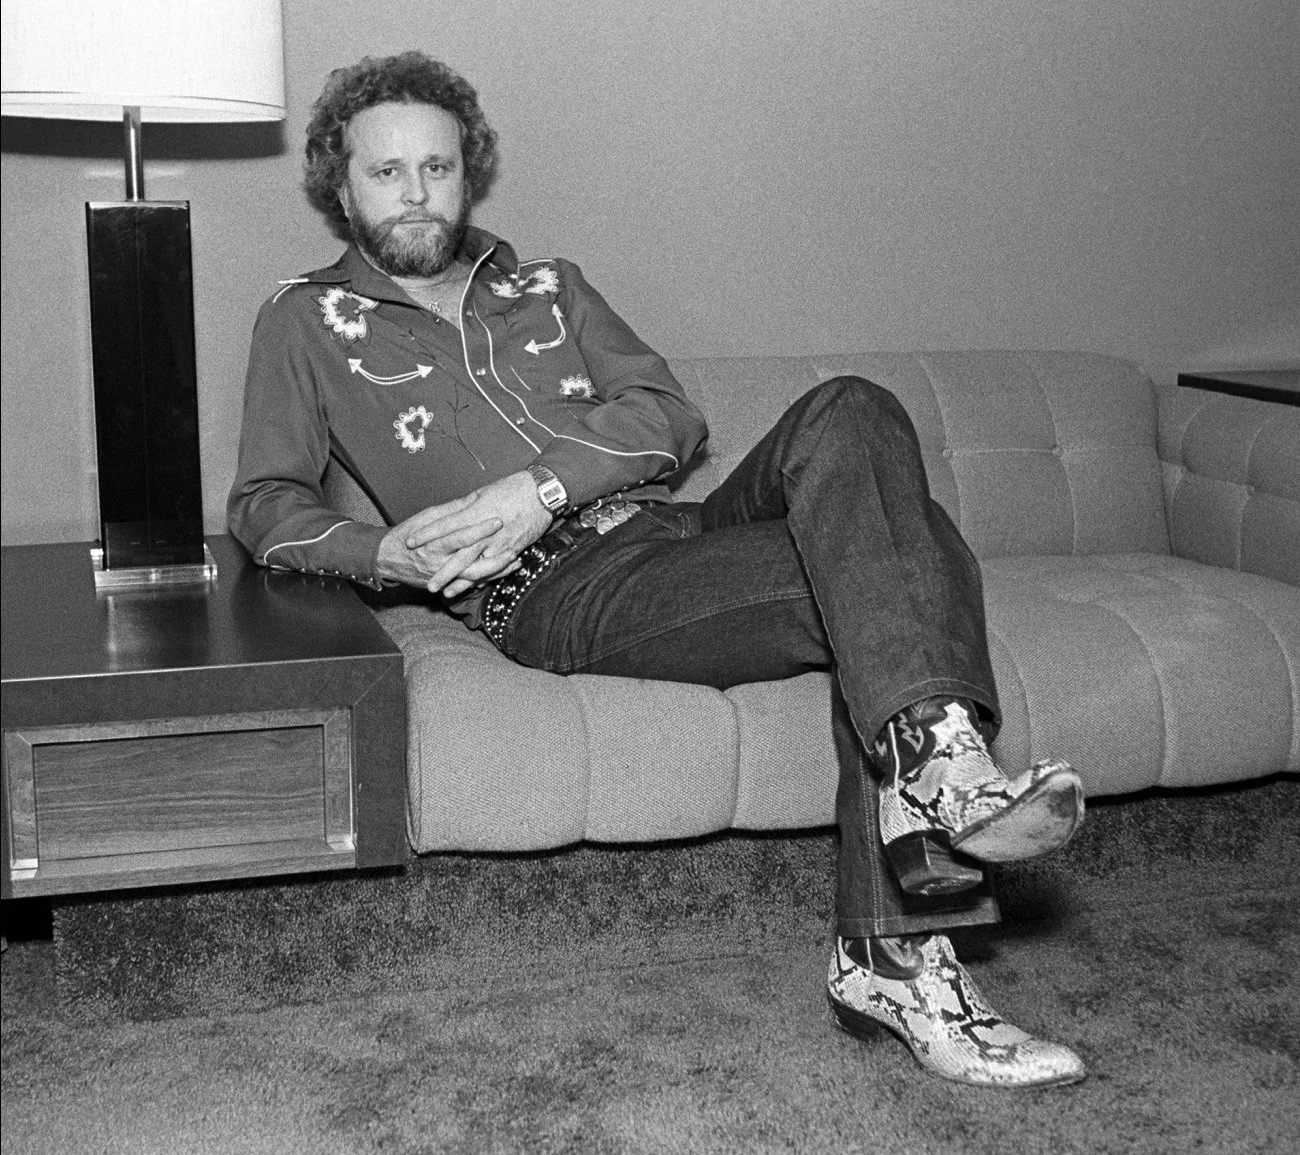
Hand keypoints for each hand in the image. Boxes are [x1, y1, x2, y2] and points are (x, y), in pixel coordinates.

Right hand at [375, 492, 502, 590]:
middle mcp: (438, 562)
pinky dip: (488, 579)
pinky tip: (505, 572)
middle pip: (470, 560)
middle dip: (494, 555)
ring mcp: (442, 576)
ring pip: (474, 576)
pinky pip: (469, 584)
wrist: (387, 558)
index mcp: (433, 543)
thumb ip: (450, 511)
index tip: (498, 520)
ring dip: (496, 570)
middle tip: (514, 546)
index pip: (459, 536)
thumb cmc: (407, 533)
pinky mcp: (445, 584)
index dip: (479, 529)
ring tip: (515, 560)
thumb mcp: (426, 517)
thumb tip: (473, 499)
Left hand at [399, 472, 553, 595]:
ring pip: (474, 566)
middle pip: (457, 554)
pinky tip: (470, 588)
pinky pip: (493, 569)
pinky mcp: (511, 549)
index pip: (444, 525)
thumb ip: (463, 507)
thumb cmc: (512, 489)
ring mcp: (497, 542)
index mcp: (474, 512)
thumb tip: (446, 514)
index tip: (409, 543)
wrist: (541, 492)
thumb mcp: (482, 494)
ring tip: (445, 592)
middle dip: (441, 571)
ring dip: (459, 581)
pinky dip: (481, 580)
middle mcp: (484, 530)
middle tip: (427, 583)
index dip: (425, 535)